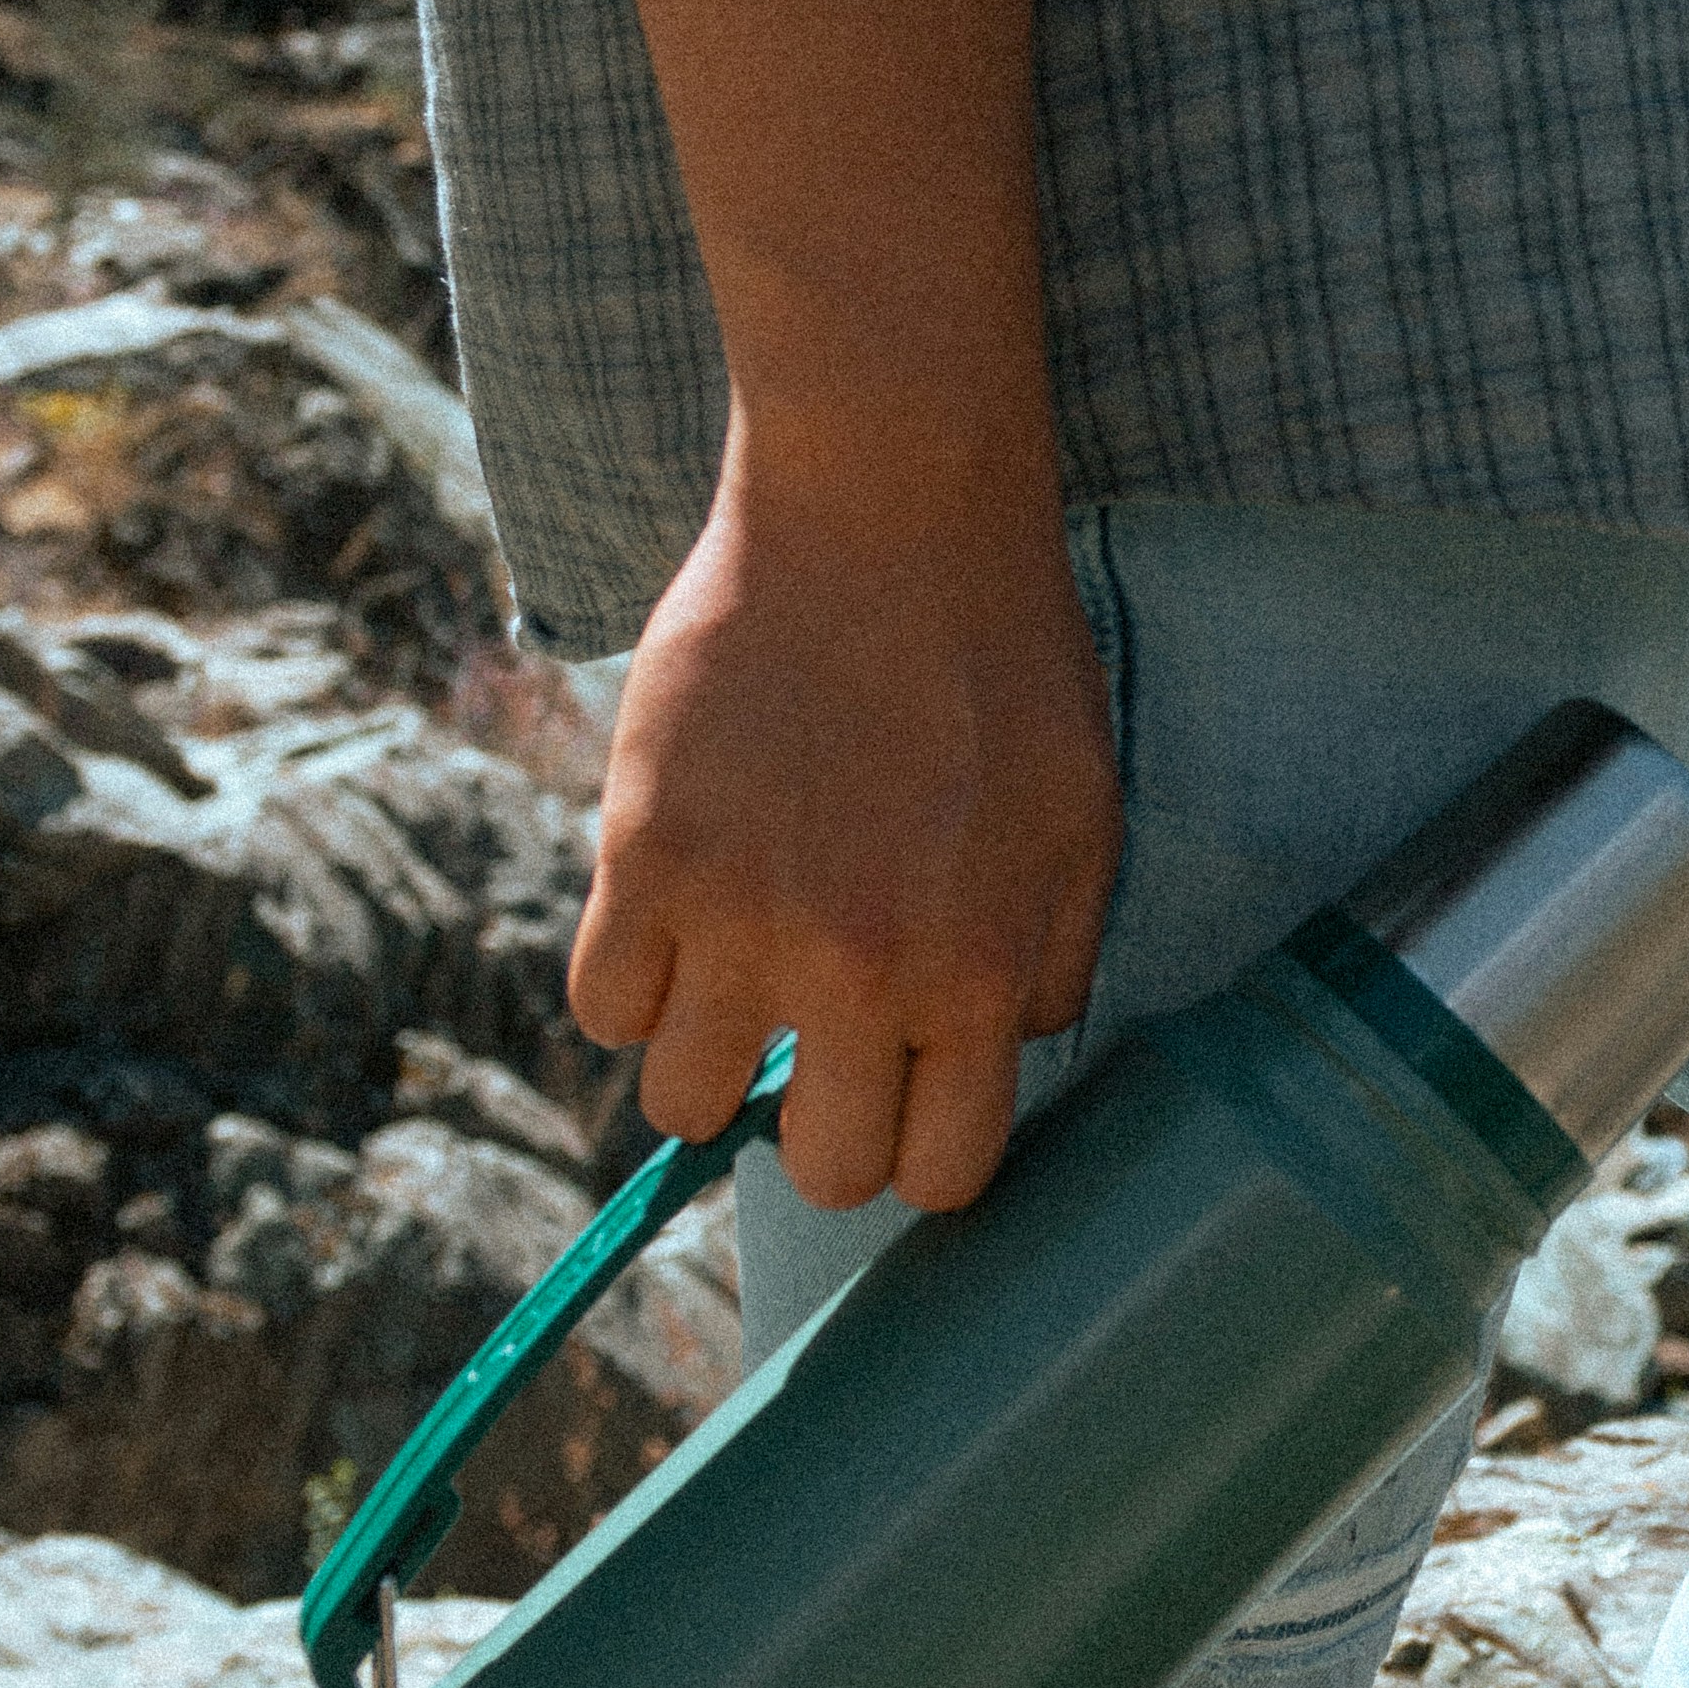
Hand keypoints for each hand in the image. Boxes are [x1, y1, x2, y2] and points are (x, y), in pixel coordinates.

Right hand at [570, 439, 1123, 1213]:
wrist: (888, 514)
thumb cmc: (1001, 662)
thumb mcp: (1084, 825)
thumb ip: (1047, 965)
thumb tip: (1000, 1060)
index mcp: (979, 974)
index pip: (939, 1173)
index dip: (919, 1151)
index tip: (903, 1101)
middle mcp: (861, 972)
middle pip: (819, 1169)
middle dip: (821, 1126)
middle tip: (819, 1048)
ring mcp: (741, 920)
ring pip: (686, 1103)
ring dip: (714, 1059)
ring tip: (740, 976)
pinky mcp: (644, 853)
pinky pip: (604, 1006)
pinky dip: (634, 982)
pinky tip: (677, 917)